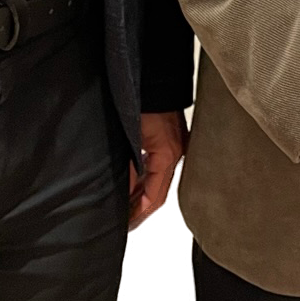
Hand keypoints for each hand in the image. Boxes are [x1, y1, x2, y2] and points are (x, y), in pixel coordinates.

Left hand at [129, 110, 185, 229]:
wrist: (153, 74)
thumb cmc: (141, 99)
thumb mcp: (130, 138)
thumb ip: (128, 168)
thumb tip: (122, 192)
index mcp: (168, 156)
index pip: (154, 197)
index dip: (138, 214)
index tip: (124, 226)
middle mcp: (177, 154)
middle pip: (160, 193)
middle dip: (142, 209)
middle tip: (125, 224)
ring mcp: (177, 147)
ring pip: (161, 181)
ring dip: (145, 195)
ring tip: (127, 208)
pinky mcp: (173, 140)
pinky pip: (162, 168)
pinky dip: (149, 180)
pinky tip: (136, 185)